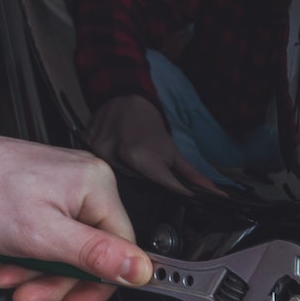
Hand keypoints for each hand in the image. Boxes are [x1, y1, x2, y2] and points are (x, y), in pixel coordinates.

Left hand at [0, 133, 149, 300]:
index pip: (121, 248)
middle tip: (30, 294)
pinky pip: (48, 233)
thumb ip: (94, 255)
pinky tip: (7, 262)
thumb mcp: (42, 236)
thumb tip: (139, 269)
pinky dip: (28, 254)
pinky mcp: (43, 191)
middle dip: (56, 280)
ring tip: (10, 278)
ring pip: (65, 246)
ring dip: (37, 271)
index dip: (98, 284)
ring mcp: (63, 185)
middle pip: (90, 251)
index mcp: (96, 186)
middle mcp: (86, 181)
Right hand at [86, 95, 224, 196]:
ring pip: (116, 184)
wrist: (123, 100)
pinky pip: (100, 172)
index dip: (177, 194)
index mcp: (138, 156)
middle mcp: (114, 156)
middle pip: (135, 189)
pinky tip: (116, 163)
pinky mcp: (86, 152)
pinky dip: (111, 174)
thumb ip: (191, 175)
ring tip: (132, 171)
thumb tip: (213, 193)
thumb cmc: (148, 125)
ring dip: (127, 183)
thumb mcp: (172, 150)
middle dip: (148, 189)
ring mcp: (97, 154)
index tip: (188, 200)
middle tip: (151, 180)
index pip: (162, 186)